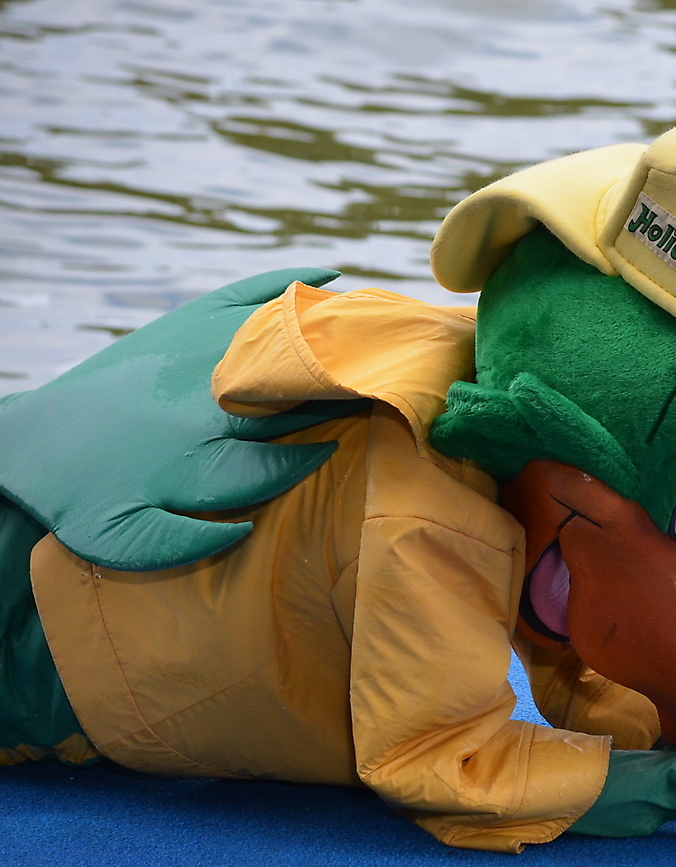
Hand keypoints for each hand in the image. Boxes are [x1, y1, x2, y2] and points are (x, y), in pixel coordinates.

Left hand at [0, 269, 366, 570]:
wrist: (33, 444)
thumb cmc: (90, 502)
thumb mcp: (126, 541)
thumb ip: (186, 546)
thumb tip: (248, 528)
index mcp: (201, 452)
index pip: (290, 448)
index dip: (337, 441)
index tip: (379, 433)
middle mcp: (208, 398)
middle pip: (296, 390)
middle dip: (349, 384)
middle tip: (403, 375)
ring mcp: (201, 352)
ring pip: (280, 341)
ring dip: (332, 336)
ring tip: (384, 328)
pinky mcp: (187, 323)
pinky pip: (246, 295)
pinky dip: (287, 283)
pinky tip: (329, 277)